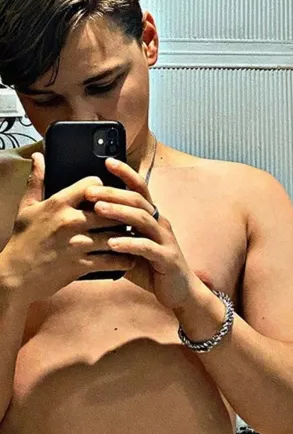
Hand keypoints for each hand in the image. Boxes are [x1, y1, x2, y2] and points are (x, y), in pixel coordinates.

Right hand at [0, 153, 136, 304]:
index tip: (109, 192)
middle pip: (110, 210)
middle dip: (122, 211)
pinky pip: (111, 260)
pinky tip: (130, 257)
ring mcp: (77, 244)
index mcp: (59, 204)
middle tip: (132, 213)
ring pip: (115, 235)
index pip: (93, 185)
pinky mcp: (81, 265)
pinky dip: (123, 259)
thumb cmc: (22, 240)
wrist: (14, 276)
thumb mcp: (27, 208)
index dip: (104, 187)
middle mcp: (70, 222)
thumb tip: (39, 157)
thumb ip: (37, 181)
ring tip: (137, 234)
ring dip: (128, 235)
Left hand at [84, 157, 199, 309]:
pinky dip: (129, 244)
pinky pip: (147, 248)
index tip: (108, 161)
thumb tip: (86, 223)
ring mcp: (165, 240)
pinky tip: (113, 244)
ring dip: (119, 212)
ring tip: (98, 209)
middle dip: (114, 192)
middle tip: (90, 190)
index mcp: (151, 217)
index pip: (139, 188)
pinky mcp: (167, 259)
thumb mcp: (130, 246)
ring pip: (142, 219)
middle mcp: (160, 223)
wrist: (179, 292)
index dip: (126, 173)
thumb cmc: (151, 268)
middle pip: (138, 200)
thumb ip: (115, 233)